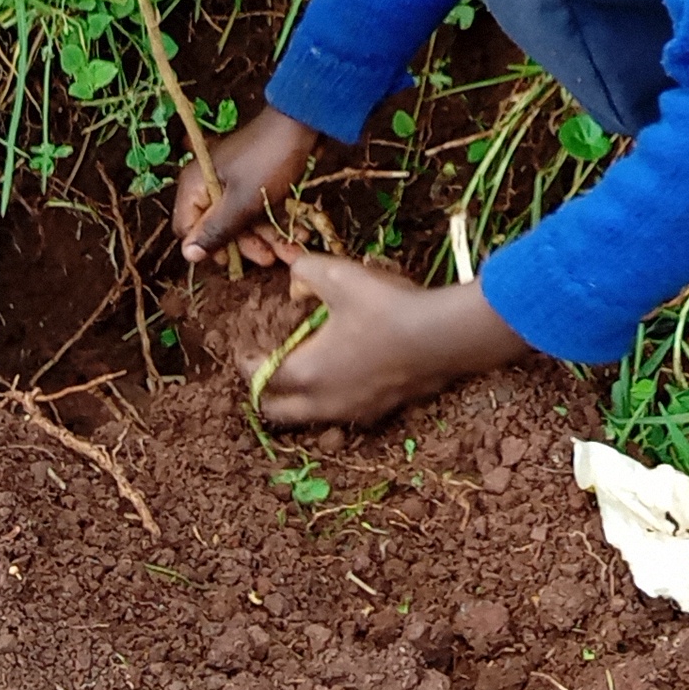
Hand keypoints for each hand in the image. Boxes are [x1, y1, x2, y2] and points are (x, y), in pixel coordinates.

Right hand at [174, 106, 323, 265]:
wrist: (302, 124)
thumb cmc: (267, 161)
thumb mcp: (241, 202)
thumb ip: (215, 230)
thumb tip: (188, 256)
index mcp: (196, 184)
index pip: (187, 227)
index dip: (205, 247)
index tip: (229, 260)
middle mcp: (210, 183)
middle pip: (218, 227)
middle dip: (246, 245)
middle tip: (269, 259)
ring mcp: (233, 183)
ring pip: (243, 221)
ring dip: (267, 238)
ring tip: (292, 253)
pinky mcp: (255, 182)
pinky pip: (259, 209)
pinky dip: (276, 223)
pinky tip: (299, 236)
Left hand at [256, 253, 529, 427]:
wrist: (443, 336)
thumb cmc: (385, 307)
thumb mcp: (339, 276)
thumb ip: (305, 272)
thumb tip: (294, 281)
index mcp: (305, 373)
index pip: (258, 378)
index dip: (245, 362)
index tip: (245, 348)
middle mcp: (324, 402)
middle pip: (278, 412)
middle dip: (264, 393)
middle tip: (265, 370)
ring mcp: (355, 411)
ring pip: (311, 417)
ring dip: (299, 400)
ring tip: (304, 374)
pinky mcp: (382, 411)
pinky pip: (343, 414)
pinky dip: (331, 401)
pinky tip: (345, 377)